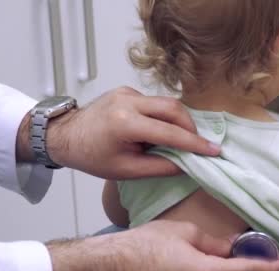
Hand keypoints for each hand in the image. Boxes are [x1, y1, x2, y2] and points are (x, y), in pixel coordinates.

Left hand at [18, 87, 220, 178]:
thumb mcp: (126, 171)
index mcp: (125, 123)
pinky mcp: (127, 91)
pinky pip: (154, 104)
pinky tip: (156, 133)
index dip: (195, 144)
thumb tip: (188, 164)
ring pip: (166, 104)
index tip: (214, 151)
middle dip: (191, 128)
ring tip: (177, 142)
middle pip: (174, 109)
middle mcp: (128, 102)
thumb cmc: (91, 157)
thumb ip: (160, 167)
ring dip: (178, 123)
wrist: (65, 135)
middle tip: (199, 146)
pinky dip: (163, 118)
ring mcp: (127, 92)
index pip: (170, 133)